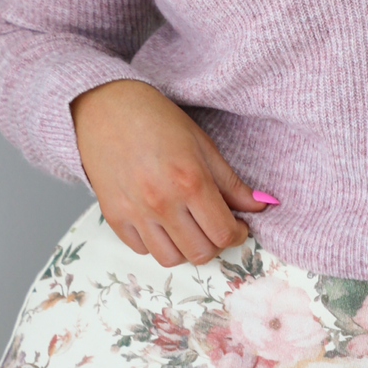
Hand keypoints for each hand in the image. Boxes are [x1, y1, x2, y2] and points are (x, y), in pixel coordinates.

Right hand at [71, 79, 274, 267]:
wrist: (106, 108)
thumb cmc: (156, 120)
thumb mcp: (202, 145)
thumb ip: (231, 182)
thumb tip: (261, 205)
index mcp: (190, 181)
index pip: (223, 233)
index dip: (238, 235)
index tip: (238, 226)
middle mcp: (162, 202)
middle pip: (200, 253)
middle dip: (215, 244)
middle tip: (215, 226)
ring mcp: (135, 212)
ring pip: (170, 259)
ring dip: (186, 249)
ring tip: (189, 227)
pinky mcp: (113, 216)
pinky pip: (141, 250)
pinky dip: (156, 243)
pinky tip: (162, 222)